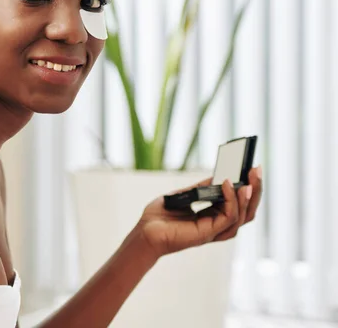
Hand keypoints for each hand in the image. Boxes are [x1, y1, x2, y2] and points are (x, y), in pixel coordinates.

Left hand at [133, 166, 262, 258]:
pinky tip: (228, 185)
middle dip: (255, 190)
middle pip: (246, 211)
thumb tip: (219, 176)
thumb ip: (202, 188)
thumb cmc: (159, 216)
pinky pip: (228, 217)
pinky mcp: (207, 233)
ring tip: (250, 178)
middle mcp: (217, 225)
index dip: (248, 189)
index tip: (252, 169)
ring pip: (242, 216)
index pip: (239, 205)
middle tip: (257, 170)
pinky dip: (231, 200)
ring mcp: (214, 230)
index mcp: (212, 217)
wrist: (144, 231)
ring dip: (249, 196)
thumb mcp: (183, 195)